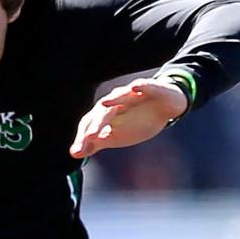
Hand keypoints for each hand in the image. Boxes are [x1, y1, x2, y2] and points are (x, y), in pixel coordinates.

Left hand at [70, 77, 188, 157]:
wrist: (165, 106)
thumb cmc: (138, 121)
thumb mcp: (116, 136)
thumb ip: (96, 143)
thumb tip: (74, 153)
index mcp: (106, 114)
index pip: (91, 123)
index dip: (84, 137)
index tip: (77, 151)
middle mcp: (115, 101)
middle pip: (103, 112)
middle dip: (96, 124)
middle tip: (89, 137)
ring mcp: (132, 93)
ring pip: (120, 96)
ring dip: (113, 100)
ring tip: (104, 103)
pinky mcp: (150, 87)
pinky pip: (145, 85)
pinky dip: (140, 86)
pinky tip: (135, 87)